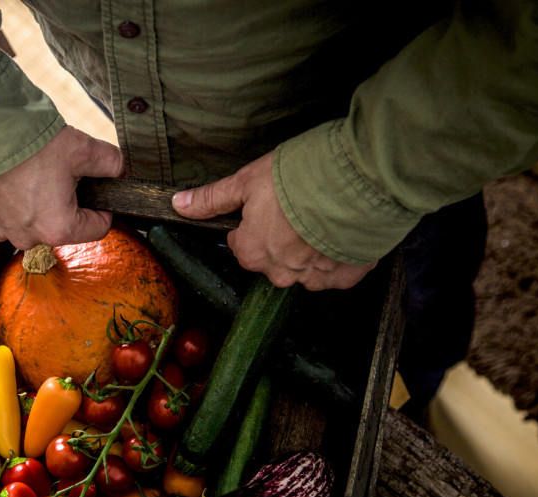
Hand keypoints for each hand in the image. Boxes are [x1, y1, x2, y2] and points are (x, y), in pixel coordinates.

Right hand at [0, 125, 124, 250]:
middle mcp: (28, 239)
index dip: (103, 207)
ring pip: (30, 220)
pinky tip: (7, 174)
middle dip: (65, 201)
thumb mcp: (82, 148)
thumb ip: (111, 162)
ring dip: (34, 201)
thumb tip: (122, 169)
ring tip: (30, 170)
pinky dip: (7, 199)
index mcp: (58, 229)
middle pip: (61, 225)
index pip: (97, 228)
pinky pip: (2, 213)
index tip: (97, 188)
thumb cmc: (28, 143)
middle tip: (58, 170)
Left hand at [172, 152, 375, 290]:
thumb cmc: (299, 178)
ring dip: (313, 247)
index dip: (256, 221)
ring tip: (325, 216)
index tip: (272, 204)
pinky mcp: (346, 276)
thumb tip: (178, 204)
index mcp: (250, 252)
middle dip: (284, 237)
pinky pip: (337, 272)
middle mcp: (279, 273)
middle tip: (300, 207)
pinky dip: (340, 255)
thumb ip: (213, 199)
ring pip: (305, 267)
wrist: (358, 182)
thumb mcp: (247, 181)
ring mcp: (313, 278)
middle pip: (273, 258)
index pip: (243, 244)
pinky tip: (343, 231)